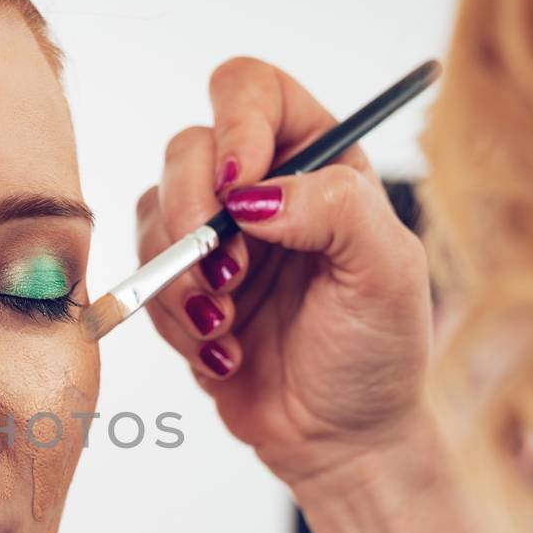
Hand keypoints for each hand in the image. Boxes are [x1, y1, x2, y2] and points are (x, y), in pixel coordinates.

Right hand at [138, 57, 433, 491]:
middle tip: (228, 277)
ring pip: (152, 214)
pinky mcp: (181, 290)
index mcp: (319, 162)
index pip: (254, 92)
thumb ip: (336, 210)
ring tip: (227, 329)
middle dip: (193, 217)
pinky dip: (173, 320)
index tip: (236, 186)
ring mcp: (216, 239)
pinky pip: (144, 280)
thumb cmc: (378, 353)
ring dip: (181, 278)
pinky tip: (223, 354)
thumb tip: (252, 194)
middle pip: (186, 149)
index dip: (234, 124)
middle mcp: (261, 189)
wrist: (340, 440)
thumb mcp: (387, 274)